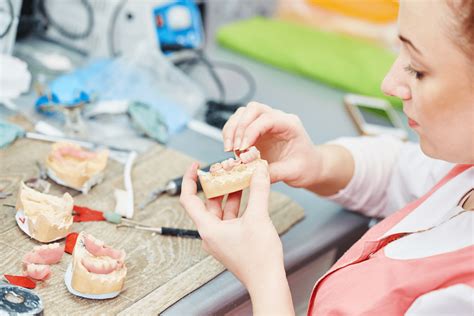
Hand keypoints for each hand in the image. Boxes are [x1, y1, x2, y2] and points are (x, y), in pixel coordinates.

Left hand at [179, 162, 283, 288]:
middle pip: (207, 203)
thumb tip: (259, 171)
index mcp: (208, 228)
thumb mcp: (258, 217)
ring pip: (220, 210)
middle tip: (225, 169)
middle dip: (216, 185)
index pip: (188, 200)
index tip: (195, 166)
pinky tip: (248, 196)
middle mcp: (210, 234)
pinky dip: (237, 206)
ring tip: (239, 178)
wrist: (268, 282)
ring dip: (229, 194)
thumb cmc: (258, 258)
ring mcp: (220, 239)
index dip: (189, 180)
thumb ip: (258, 190)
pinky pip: (229, 218)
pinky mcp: (230, 242)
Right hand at [222, 102, 318, 187]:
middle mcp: (277, 119)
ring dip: (232, 129)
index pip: (267, 118)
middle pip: (253, 109)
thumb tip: (251, 173)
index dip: (251, 131)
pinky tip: (232, 150)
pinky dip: (231, 134)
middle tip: (234, 148)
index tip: (243, 149)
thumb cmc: (306, 167)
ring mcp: (265, 123)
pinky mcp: (256, 130)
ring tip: (230, 149)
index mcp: (290, 125)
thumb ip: (274, 172)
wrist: (309, 167)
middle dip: (239, 127)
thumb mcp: (294, 173)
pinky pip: (239, 124)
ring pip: (243, 113)